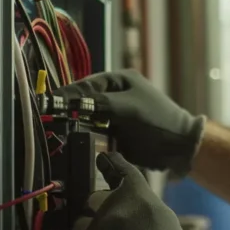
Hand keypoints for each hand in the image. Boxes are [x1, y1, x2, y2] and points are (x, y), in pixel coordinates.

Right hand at [55, 70, 204, 177]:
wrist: (180, 148)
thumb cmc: (158, 121)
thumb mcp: (130, 108)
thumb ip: (102, 103)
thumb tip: (74, 103)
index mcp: (120, 81)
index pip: (88, 84)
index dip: (69, 93)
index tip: (50, 101)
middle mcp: (115, 95)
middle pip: (85, 100)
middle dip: (68, 108)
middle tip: (49, 116)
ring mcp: (115, 115)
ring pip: (87, 117)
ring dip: (74, 123)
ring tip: (56, 128)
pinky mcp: (115, 133)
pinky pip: (95, 132)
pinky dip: (84, 136)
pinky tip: (72, 140)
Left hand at [66, 152, 203, 229]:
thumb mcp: (162, 217)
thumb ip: (140, 205)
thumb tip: (125, 202)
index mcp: (135, 194)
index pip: (118, 169)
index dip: (109, 162)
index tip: (103, 159)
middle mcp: (110, 207)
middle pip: (93, 198)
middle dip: (99, 209)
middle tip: (112, 227)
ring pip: (79, 223)